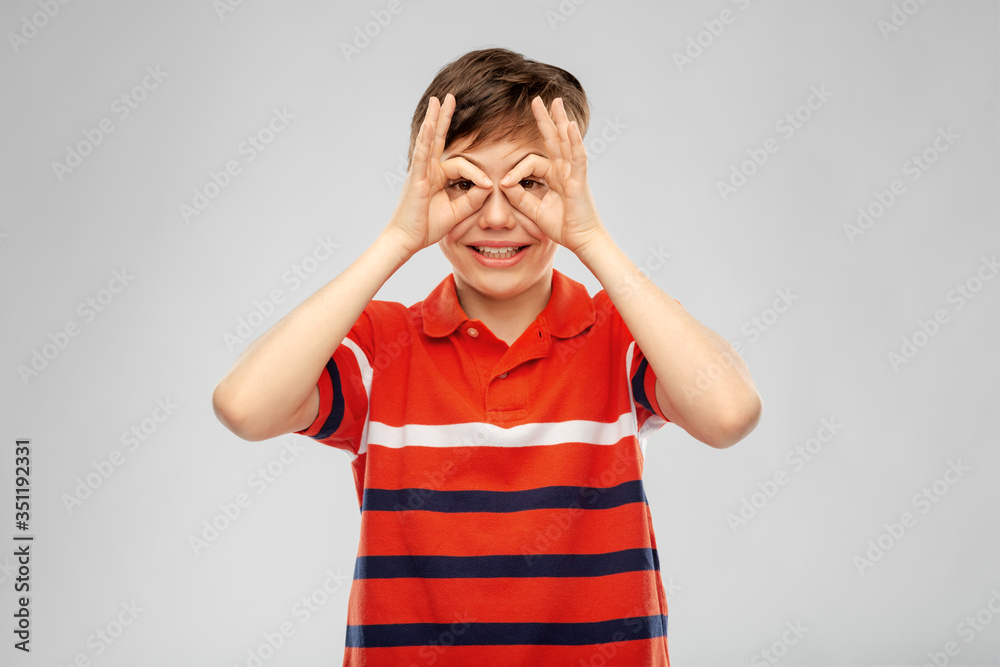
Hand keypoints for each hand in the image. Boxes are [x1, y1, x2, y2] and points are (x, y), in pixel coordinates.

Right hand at [384, 93, 492, 255]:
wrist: (407, 240)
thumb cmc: (426, 227)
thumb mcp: (457, 212)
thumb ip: (473, 199)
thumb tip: (489, 186)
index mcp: (437, 177)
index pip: (462, 166)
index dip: (478, 175)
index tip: (489, 186)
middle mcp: (428, 170)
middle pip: (438, 138)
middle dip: (444, 118)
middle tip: (449, 97)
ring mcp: (420, 171)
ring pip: (430, 141)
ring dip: (435, 119)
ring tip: (439, 100)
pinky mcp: (416, 177)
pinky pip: (422, 154)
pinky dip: (425, 138)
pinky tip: (429, 123)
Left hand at [498, 96, 607, 253]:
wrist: (582, 241)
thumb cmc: (563, 227)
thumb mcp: (534, 211)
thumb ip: (519, 197)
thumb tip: (503, 182)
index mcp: (555, 177)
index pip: (532, 162)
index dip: (516, 170)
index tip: (504, 182)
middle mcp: (565, 171)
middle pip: (554, 139)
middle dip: (546, 119)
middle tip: (538, 100)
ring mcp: (574, 173)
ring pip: (566, 141)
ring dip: (560, 120)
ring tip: (556, 102)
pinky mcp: (580, 180)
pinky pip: (577, 156)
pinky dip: (574, 140)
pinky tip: (570, 125)